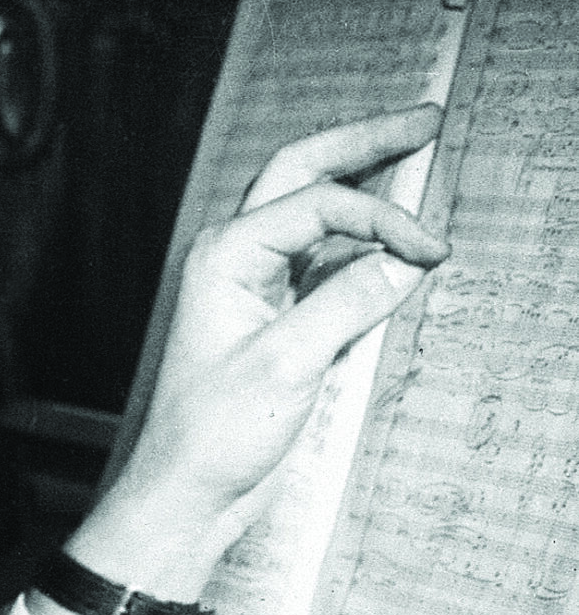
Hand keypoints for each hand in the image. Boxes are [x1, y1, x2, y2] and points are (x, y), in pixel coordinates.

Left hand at [84, 106, 448, 594]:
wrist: (184, 495)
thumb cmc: (210, 437)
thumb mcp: (287, 364)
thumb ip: (348, 303)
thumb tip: (403, 262)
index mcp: (224, 256)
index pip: (318, 204)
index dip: (383, 218)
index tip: (430, 250)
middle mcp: (235, 259)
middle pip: (303, 174)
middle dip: (363, 143)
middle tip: (423, 119)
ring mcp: (253, 286)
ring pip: (312, 212)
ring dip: (361, 184)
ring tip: (412, 154)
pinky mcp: (274, 319)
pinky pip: (322, 263)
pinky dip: (360, 244)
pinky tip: (390, 240)